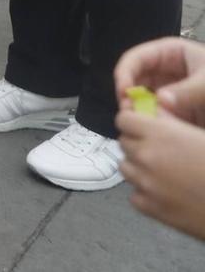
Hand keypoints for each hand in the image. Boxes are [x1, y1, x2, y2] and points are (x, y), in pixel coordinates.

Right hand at [117, 36, 204, 123]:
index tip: (123, 93)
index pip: (136, 58)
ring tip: (144, 123)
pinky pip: (159, 113)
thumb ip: (187, 91)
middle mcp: (166, 70)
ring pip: (144, 98)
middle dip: (130, 95)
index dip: (124, 73)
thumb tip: (160, 102)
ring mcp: (171, 89)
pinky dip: (155, 121)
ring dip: (140, 110)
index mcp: (171, 53)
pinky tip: (158, 129)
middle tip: (129, 113)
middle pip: (135, 79)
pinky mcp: (178, 108)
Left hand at [118, 109, 204, 241]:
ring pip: (125, 168)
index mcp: (161, 134)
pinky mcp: (149, 208)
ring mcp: (145, 183)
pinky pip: (134, 195)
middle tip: (160, 153)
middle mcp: (147, 156)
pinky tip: (166, 194)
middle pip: (124, 143)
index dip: (133, 123)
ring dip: (138, 168)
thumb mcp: (202, 136)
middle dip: (138, 144)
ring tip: (164, 174)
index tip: (142, 128)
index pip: (124, 120)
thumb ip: (173, 123)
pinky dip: (145, 194)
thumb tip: (155, 113)